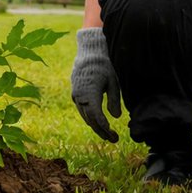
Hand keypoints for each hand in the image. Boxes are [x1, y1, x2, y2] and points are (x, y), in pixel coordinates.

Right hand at [70, 27, 121, 142]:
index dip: (104, 128)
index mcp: (90, 93)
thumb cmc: (104, 66)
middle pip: (90, 120)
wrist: (89, 53)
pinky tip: (100, 123)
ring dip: (96, 127)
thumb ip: (114, 100)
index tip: (113, 135)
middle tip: (115, 140)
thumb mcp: (113, 82)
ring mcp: (76, 96)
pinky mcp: (75, 94)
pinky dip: (91, 118)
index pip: (96, 116)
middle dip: (102, 131)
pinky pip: (82, 110)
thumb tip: (116, 117)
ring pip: (85, 117)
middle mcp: (80, 96)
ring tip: (109, 135)